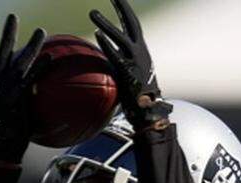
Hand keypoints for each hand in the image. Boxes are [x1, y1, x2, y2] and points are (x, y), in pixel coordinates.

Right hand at [0, 15, 46, 162]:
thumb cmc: (1, 136)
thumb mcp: (0, 116)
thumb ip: (9, 102)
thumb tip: (22, 99)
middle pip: (2, 53)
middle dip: (7, 34)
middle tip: (12, 16)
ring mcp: (5, 90)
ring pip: (19, 62)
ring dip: (31, 46)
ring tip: (42, 31)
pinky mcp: (17, 98)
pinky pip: (31, 80)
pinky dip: (40, 68)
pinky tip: (50, 57)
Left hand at [90, 0, 172, 129]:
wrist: (148, 112)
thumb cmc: (137, 97)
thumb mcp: (128, 76)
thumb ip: (117, 65)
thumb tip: (101, 64)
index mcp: (141, 50)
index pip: (133, 26)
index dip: (124, 12)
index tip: (116, 0)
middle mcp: (140, 51)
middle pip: (131, 23)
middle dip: (121, 8)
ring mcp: (135, 60)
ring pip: (121, 36)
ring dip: (106, 23)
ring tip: (92, 12)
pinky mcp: (129, 71)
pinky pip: (116, 54)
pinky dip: (107, 43)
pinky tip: (96, 34)